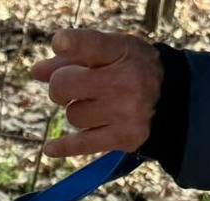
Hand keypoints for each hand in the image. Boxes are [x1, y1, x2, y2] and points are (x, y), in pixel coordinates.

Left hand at [32, 28, 162, 156]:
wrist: (174, 99)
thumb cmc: (132, 69)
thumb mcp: (111, 52)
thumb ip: (74, 57)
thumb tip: (36, 72)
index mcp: (122, 52)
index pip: (92, 45)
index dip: (73, 43)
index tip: (60, 42)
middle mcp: (125, 82)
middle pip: (64, 86)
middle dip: (61, 87)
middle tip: (72, 87)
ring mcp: (124, 113)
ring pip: (73, 116)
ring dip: (77, 112)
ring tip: (96, 106)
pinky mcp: (123, 138)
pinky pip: (81, 144)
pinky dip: (63, 147)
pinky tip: (49, 149)